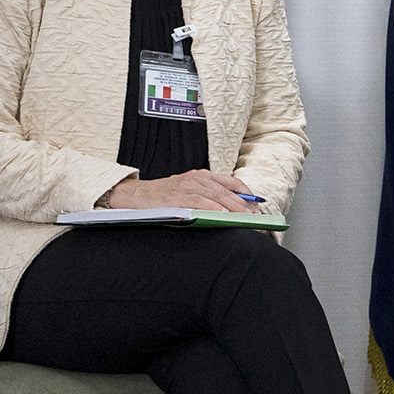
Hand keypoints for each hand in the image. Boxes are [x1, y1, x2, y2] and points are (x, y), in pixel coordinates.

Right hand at [100, 170, 259, 215]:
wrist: (135, 195)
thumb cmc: (164, 195)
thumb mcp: (189, 190)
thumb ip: (209, 195)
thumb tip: (234, 209)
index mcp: (203, 176)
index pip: (232, 182)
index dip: (247, 194)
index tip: (258, 206)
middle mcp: (197, 178)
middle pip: (227, 191)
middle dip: (244, 204)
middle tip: (256, 216)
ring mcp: (186, 187)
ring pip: (216, 196)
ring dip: (232, 207)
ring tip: (244, 217)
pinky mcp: (176, 197)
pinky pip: (198, 202)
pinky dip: (212, 208)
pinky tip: (221, 214)